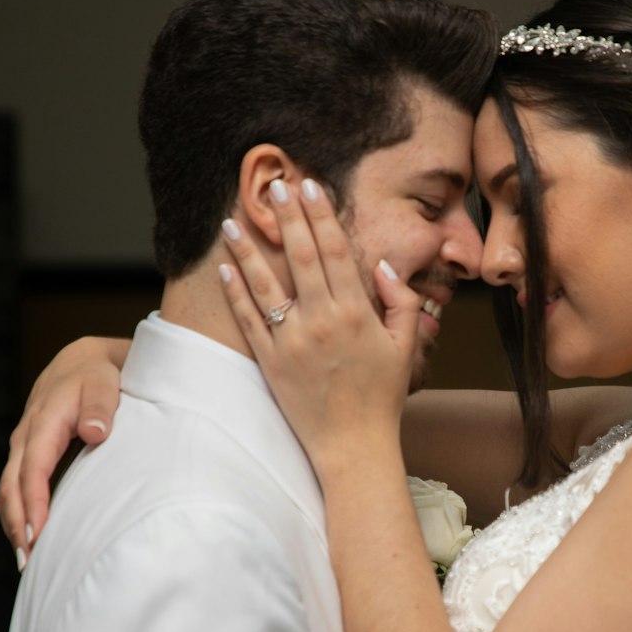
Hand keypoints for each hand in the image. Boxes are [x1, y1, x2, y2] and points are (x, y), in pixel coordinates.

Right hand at [0, 337, 125, 565]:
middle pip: (12, 486)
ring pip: (10, 489)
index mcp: (44, 421)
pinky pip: (17, 486)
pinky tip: (31, 537)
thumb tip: (94, 433)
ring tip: (28, 561)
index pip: (34, 469)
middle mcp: (28, 436)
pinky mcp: (31, 453)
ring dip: (14, 523)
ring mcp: (26, 445)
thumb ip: (100, 406)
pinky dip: (19, 512)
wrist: (85, 360)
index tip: (37, 534)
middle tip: (29, 561)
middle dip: (17, 524)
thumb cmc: (99, 373)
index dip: (33, 503)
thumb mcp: (104, 381)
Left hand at [219, 180, 420, 471]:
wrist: (354, 445)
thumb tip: (381, 267)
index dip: (321, 216)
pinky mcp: (270, 363)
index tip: (311, 187)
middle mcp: (322, 322)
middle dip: (288, 217)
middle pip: (300, 257)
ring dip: (249, 248)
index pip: (335, 251)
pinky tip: (226, 268)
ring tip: (233, 219)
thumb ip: (400, 302)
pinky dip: (236, 292)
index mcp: (356, 313)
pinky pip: (249, 320)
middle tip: (275, 185)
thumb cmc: (382, 396)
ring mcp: (292, 342)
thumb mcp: (405, 347)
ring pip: (266, 284)